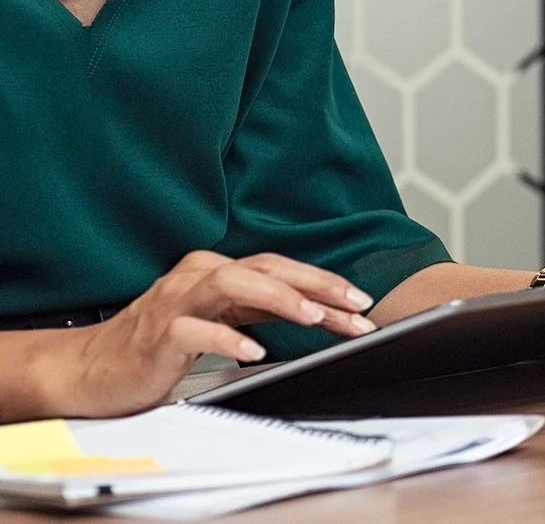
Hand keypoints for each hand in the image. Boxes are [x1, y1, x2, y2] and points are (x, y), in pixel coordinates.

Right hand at [35, 251, 374, 417]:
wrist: (88, 370)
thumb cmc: (156, 345)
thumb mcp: (219, 322)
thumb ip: (260, 312)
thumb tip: (321, 313)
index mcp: (216, 273)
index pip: (281, 269)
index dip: (325, 282)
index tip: (363, 303)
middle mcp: (198, 278)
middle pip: (266, 268)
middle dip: (317, 285)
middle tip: (356, 306)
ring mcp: (176, 302)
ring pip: (233, 284)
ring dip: (279, 298)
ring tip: (314, 317)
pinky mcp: (157, 334)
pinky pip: (196, 330)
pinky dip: (229, 338)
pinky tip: (255, 350)